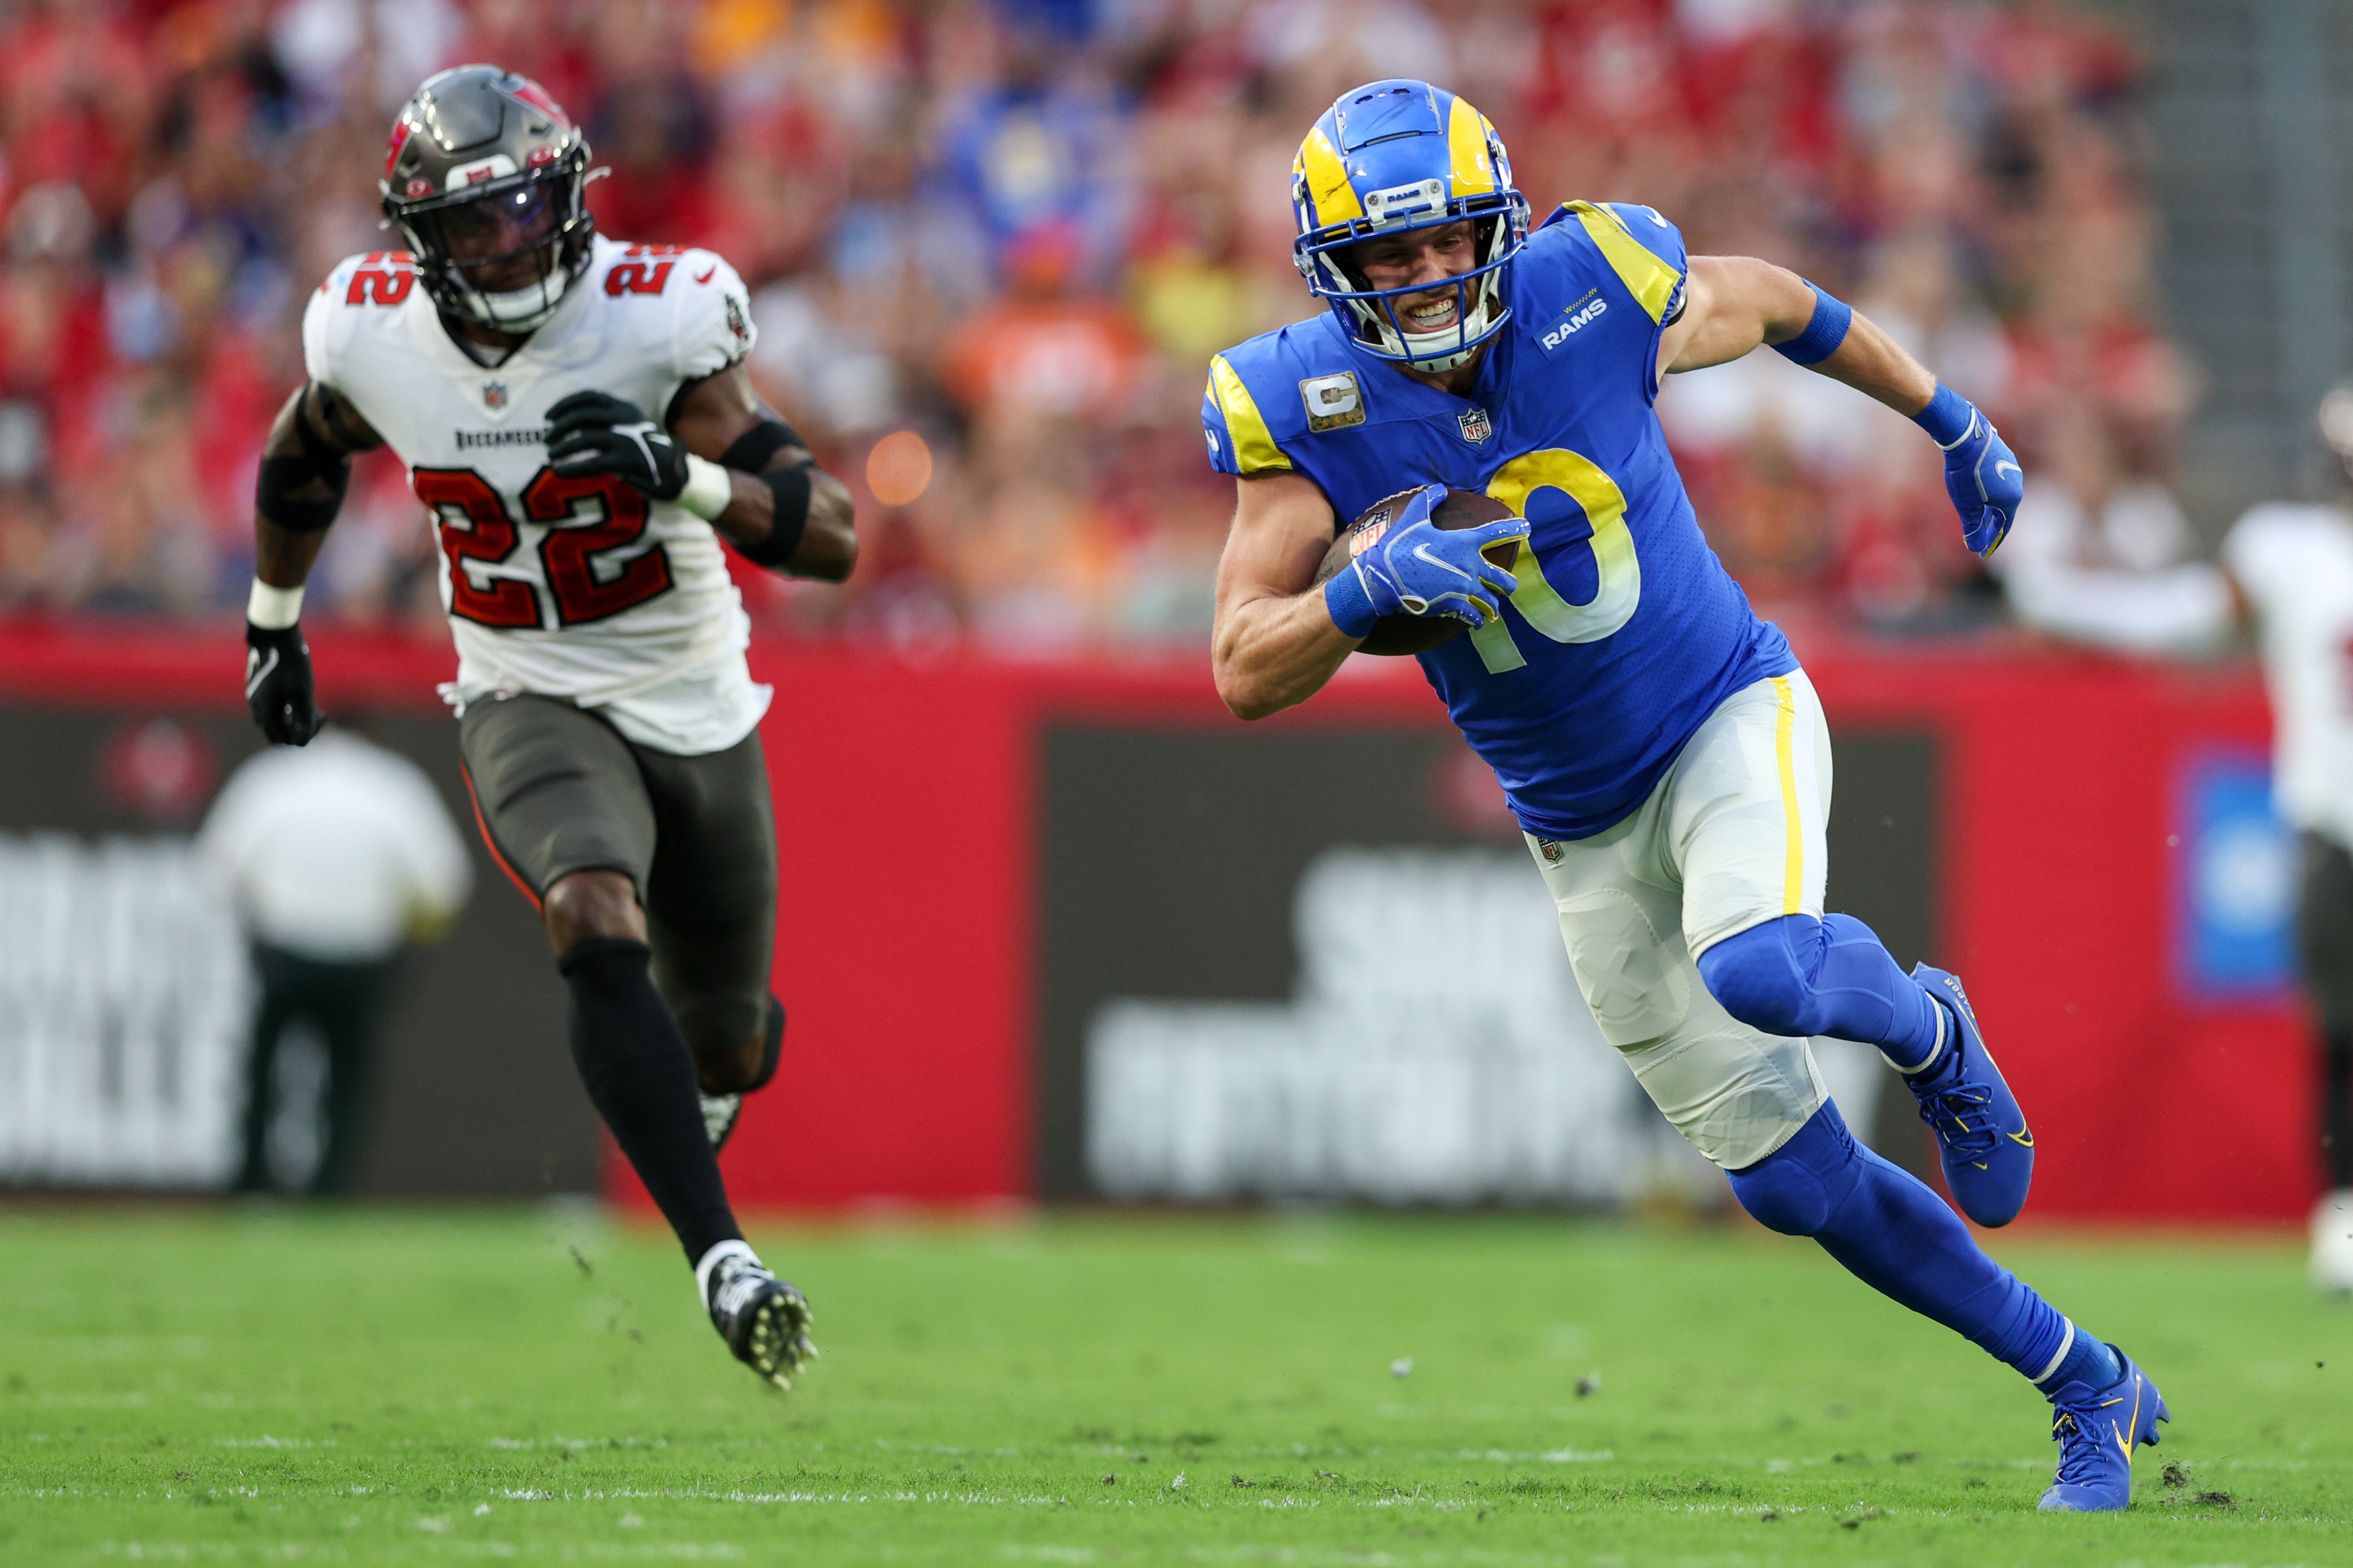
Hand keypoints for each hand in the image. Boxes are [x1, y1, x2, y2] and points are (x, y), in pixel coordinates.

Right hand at [245, 622, 322, 744]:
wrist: (274, 635)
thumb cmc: (290, 663)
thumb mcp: (303, 691)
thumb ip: (304, 716)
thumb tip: (304, 738)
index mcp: (266, 714)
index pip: (287, 741)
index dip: (307, 735)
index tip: (321, 716)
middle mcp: (258, 710)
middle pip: (281, 734)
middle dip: (302, 729)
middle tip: (319, 715)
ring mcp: (257, 701)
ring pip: (278, 722)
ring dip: (296, 720)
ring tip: (315, 708)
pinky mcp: (260, 691)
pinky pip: (275, 710)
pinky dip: (289, 710)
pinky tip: (303, 698)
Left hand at [546, 390, 689, 500]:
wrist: (677, 473)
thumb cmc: (647, 452)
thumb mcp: (629, 428)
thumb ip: (605, 424)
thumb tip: (572, 426)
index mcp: (626, 408)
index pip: (589, 397)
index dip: (564, 404)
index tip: (548, 416)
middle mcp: (626, 420)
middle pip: (583, 415)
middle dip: (560, 426)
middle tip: (547, 439)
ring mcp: (628, 440)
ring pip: (586, 438)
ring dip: (564, 446)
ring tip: (552, 456)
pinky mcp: (628, 461)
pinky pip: (594, 463)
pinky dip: (574, 466)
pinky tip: (560, 471)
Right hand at [1351, 484, 1524, 626]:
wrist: (1384, 577)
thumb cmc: (1399, 546)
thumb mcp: (1413, 518)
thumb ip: (1429, 500)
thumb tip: (1439, 488)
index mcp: (1464, 543)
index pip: (1497, 533)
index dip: (1514, 528)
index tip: (1527, 527)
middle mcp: (1470, 566)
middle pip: (1504, 580)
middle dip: (1509, 584)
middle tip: (1508, 586)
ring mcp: (1464, 589)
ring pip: (1492, 602)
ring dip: (1493, 606)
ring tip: (1492, 609)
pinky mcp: (1453, 606)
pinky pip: (1474, 617)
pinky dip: (1477, 620)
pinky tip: (1477, 622)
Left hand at [1936, 402, 2022, 556]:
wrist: (1966, 435)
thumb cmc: (1965, 472)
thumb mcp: (1966, 504)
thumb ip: (1972, 526)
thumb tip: (1975, 548)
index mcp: (2011, 500)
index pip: (2003, 528)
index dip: (1993, 542)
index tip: (1983, 553)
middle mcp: (2016, 485)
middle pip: (2004, 513)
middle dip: (1991, 528)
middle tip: (1980, 541)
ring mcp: (2012, 470)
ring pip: (2001, 497)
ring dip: (1990, 511)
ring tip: (1979, 521)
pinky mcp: (2004, 458)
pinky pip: (1999, 483)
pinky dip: (1990, 495)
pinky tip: (1981, 496)